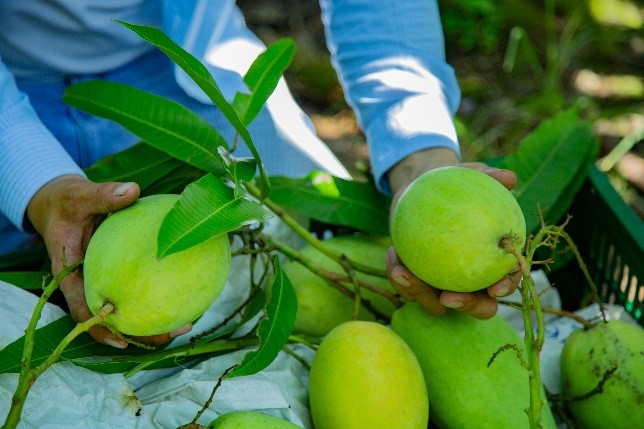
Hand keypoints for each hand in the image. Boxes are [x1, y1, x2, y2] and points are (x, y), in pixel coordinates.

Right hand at [26, 175, 191, 346]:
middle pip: (112, 316)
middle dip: (139, 332)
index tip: (122, 341)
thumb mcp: (80, 196)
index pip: (82, 308)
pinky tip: (184, 292)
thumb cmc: (67, 202)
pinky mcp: (117, 272)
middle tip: (170, 335)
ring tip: (185, 324)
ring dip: (153, 320)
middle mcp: (88, 282)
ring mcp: (103, 279)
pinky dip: (157, 292)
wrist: (63, 202)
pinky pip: (137, 286)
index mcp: (70, 273)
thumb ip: (103, 195)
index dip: (101, 327)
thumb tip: (132, 190)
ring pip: (128, 305)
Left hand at [386, 148, 521, 318]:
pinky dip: (398, 275)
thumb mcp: (471, 174)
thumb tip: (508, 177)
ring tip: (404, 273)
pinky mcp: (416, 280)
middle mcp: (472, 280)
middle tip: (447, 297)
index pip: (506, 280)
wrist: (422, 187)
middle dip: (465, 307)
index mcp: (493, 261)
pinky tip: (392, 256)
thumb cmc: (456, 182)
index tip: (494, 289)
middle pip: (477, 306)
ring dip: (418, 293)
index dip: (505, 288)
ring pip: (435, 304)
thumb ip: (489, 177)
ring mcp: (443, 284)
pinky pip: (406, 286)